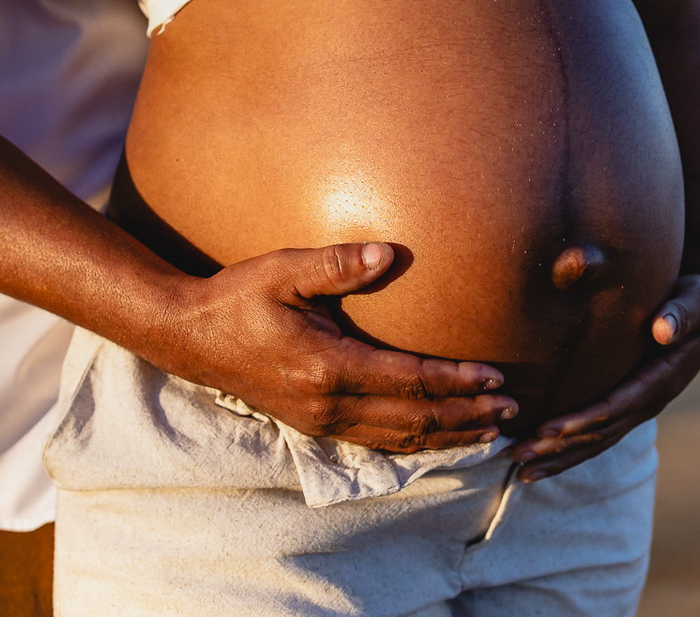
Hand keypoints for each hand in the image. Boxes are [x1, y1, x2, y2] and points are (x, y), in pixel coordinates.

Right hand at [155, 242, 518, 452]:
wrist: (188, 336)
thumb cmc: (238, 297)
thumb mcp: (283, 270)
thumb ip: (337, 264)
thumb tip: (387, 253)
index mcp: (328, 367)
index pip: (410, 382)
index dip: (457, 382)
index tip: (496, 379)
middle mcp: (329, 404)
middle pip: (414, 421)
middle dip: (466, 417)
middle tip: (511, 413)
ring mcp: (321, 421)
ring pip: (398, 440)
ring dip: (447, 437)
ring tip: (489, 432)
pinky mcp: (314, 425)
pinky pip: (376, 444)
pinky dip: (415, 445)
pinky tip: (437, 440)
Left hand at [512, 273, 699, 480]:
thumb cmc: (697, 301)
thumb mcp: (696, 302)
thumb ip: (680, 314)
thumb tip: (663, 328)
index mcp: (662, 380)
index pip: (616, 407)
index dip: (580, 420)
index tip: (545, 428)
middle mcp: (650, 402)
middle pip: (600, 434)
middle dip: (558, 447)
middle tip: (517, 454)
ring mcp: (639, 408)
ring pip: (596, 442)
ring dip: (559, 457)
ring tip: (520, 469)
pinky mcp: (629, 405)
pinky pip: (597, 434)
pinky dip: (568, 449)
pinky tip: (540, 457)